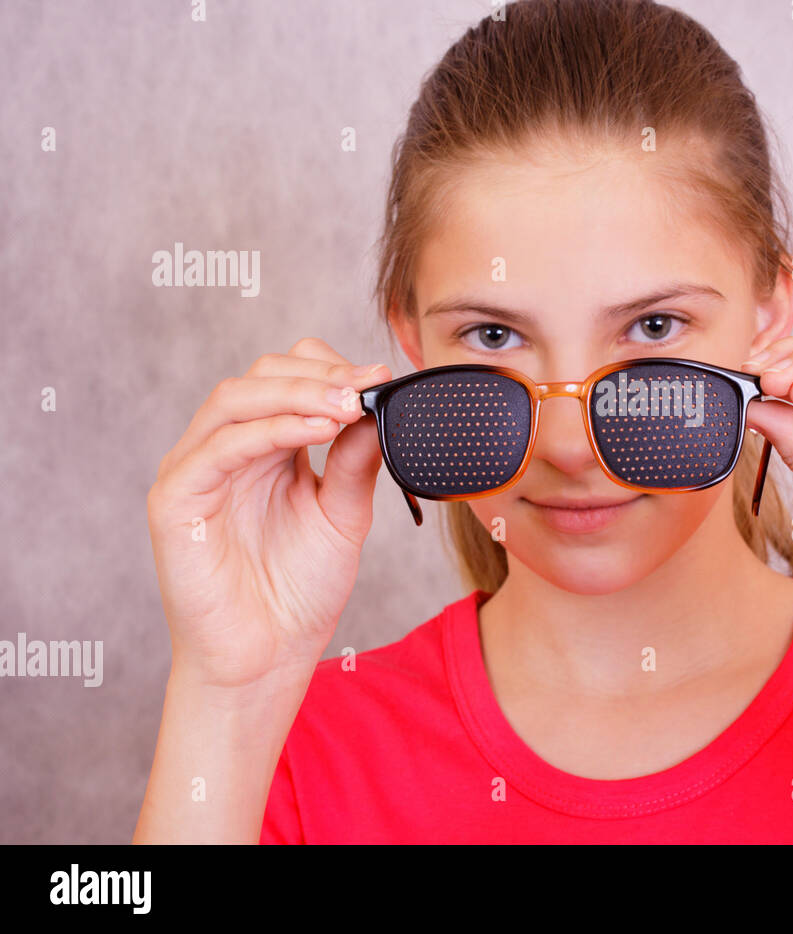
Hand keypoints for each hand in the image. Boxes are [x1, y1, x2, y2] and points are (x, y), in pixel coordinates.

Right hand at [146, 337, 390, 688]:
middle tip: (368, 386)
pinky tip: (318, 430)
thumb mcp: (342, 515)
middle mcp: (224, 450)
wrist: (266, 660)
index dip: (329, 368)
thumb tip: (379, 405)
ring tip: (348, 404)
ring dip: (297, 395)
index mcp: (263, 448)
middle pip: (259, 377)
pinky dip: (269, 430)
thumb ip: (356, 462)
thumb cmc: (298, 593)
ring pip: (234, 400)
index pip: (285, 378)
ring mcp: (194, 470)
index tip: (381, 378)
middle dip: (318, 375)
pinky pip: (218, 448)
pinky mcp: (174, 500)